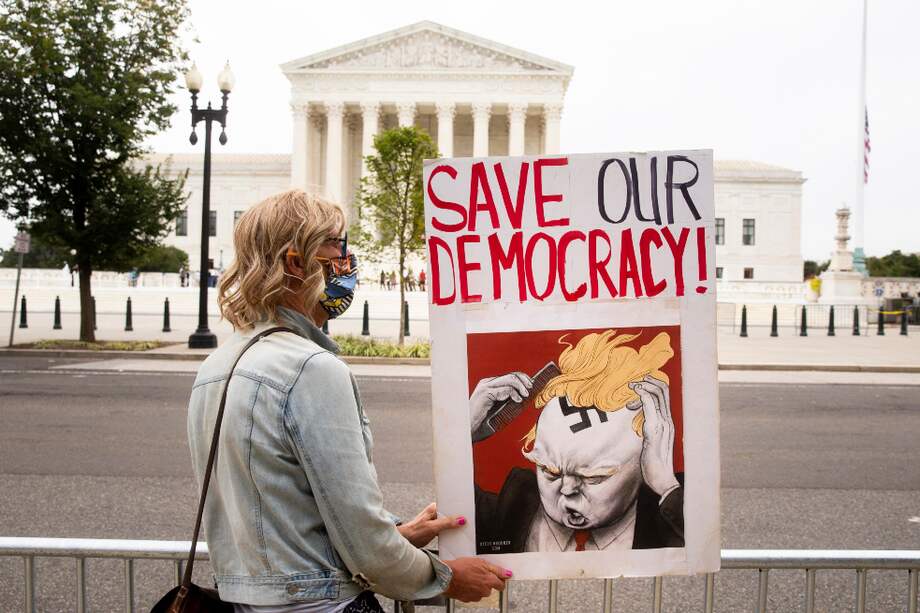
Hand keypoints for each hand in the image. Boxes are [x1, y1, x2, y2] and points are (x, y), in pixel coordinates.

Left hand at [397, 502, 463, 547]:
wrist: (405, 541)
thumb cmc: (415, 532)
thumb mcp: (433, 527)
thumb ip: (446, 523)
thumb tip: (461, 520)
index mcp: (434, 508)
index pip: (450, 506)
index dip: (459, 509)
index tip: (468, 513)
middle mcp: (435, 514)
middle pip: (450, 515)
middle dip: (458, 519)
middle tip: (469, 523)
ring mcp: (435, 522)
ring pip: (448, 523)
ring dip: (454, 527)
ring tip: (464, 531)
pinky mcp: (434, 530)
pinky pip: (445, 530)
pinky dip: (450, 533)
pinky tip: (456, 537)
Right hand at [443, 558, 510, 601]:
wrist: (446, 576)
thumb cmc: (461, 568)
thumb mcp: (481, 562)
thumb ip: (496, 569)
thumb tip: (507, 573)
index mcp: (490, 582)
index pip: (502, 584)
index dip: (500, 579)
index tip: (497, 575)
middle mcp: (485, 591)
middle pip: (490, 587)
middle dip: (487, 581)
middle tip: (479, 572)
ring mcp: (476, 596)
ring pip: (481, 591)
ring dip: (478, 585)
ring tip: (470, 575)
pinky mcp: (467, 599)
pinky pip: (472, 594)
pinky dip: (470, 588)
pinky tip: (465, 581)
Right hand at [469, 373, 532, 434]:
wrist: (467, 431)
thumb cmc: (482, 424)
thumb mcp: (498, 410)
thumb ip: (508, 402)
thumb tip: (525, 398)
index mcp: (489, 386)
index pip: (509, 376)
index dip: (523, 379)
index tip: (532, 386)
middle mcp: (487, 383)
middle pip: (511, 375)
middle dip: (524, 380)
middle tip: (531, 388)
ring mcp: (485, 387)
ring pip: (510, 379)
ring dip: (521, 386)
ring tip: (526, 394)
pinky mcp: (486, 393)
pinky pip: (506, 389)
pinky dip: (514, 394)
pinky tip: (518, 400)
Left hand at [629, 375, 679, 497]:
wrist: (662, 480)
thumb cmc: (654, 464)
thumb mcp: (651, 442)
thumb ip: (648, 430)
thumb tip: (640, 422)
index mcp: (667, 423)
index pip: (665, 397)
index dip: (653, 386)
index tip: (638, 386)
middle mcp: (668, 421)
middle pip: (664, 391)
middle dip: (649, 381)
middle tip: (634, 381)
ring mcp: (663, 424)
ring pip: (658, 394)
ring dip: (644, 385)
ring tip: (632, 385)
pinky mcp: (655, 430)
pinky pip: (651, 406)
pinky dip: (642, 395)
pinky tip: (634, 392)